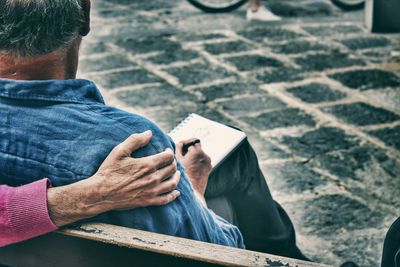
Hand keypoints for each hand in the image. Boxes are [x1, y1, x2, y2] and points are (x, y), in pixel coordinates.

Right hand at [47, 131, 179, 225]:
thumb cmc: (109, 171)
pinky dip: (173, 195)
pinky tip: (176, 192)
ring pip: (172, 183)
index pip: (168, 156)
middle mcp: (153, 178)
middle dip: (173, 163)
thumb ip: (135, 140)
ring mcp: (151, 191)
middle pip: (172, 169)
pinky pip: (166, 199)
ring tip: (176, 173)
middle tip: (169, 161)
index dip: (169, 152)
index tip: (166, 150)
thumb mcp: (119, 151)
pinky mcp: (148, 201)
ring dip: (176, 177)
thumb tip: (149, 133)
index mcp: (147, 165)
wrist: (101, 193)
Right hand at [176, 139, 210, 204]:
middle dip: (190, 150)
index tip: (181, 147)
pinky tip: (191, 168)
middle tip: (183, 155)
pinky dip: (197, 162)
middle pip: (197, 147)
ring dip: (194, 156)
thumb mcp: (176, 161)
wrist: (192, 192)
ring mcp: (208, 162)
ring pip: (200, 154)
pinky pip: (203, 161)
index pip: (192, 141)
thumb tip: (180, 143)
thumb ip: (178, 148)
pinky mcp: (209, 168)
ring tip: (186, 163)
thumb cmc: (182, 177)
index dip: (186, 143)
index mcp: (197, 152)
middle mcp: (205, 156)